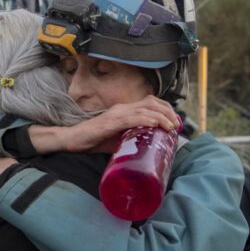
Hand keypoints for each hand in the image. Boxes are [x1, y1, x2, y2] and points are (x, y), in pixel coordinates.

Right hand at [64, 95, 179, 153]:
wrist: (72, 140)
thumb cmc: (93, 140)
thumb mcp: (117, 140)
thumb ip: (130, 140)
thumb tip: (147, 149)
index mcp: (125, 110)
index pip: (150, 102)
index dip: (166, 108)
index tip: (175, 121)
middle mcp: (122, 108)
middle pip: (152, 102)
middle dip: (168, 112)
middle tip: (177, 126)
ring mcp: (116, 114)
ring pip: (145, 109)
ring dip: (161, 116)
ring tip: (171, 126)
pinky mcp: (110, 122)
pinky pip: (131, 118)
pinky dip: (145, 120)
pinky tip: (154, 124)